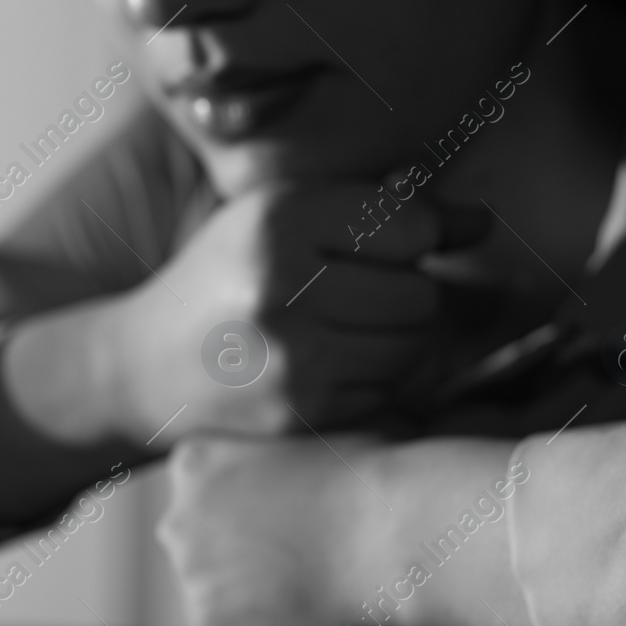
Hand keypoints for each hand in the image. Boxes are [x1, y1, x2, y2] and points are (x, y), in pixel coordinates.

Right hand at [99, 180, 488, 444]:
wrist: (143, 363)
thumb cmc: (226, 276)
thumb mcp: (282, 218)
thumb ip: (383, 212)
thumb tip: (482, 223)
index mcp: (277, 219)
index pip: (410, 228)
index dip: (413, 239)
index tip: (386, 246)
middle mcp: (282, 286)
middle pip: (419, 295)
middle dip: (402, 294)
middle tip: (356, 294)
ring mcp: (291, 357)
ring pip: (411, 350)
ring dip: (392, 341)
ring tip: (341, 330)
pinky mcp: (300, 413)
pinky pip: (386, 393)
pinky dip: (369, 381)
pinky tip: (324, 367)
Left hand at [158, 434, 535, 625]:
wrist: (395, 531)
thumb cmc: (367, 478)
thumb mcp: (301, 444)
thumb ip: (265, 467)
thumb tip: (270, 487)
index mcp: (194, 461)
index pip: (200, 492)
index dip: (246, 507)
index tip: (285, 516)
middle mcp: (178, 515)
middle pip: (197, 541)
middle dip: (237, 550)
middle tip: (297, 556)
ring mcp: (191, 572)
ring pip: (212, 589)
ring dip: (249, 592)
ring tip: (308, 584)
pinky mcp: (212, 623)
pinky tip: (304, 611)